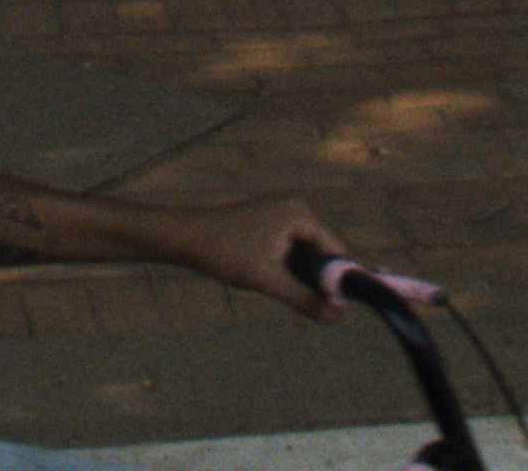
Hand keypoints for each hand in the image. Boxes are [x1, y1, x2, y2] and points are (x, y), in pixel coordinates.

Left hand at [162, 196, 347, 321]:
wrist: (187, 238)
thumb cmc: (226, 253)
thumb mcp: (268, 280)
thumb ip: (304, 298)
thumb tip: (338, 316)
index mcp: (301, 215)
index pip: (336, 251)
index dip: (340, 281)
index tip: (339, 310)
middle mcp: (296, 211)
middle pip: (323, 253)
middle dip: (321, 281)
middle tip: (318, 311)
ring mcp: (282, 217)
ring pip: (307, 256)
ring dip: (304, 279)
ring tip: (296, 300)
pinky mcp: (270, 227)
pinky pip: (292, 252)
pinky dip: (291, 271)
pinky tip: (280, 286)